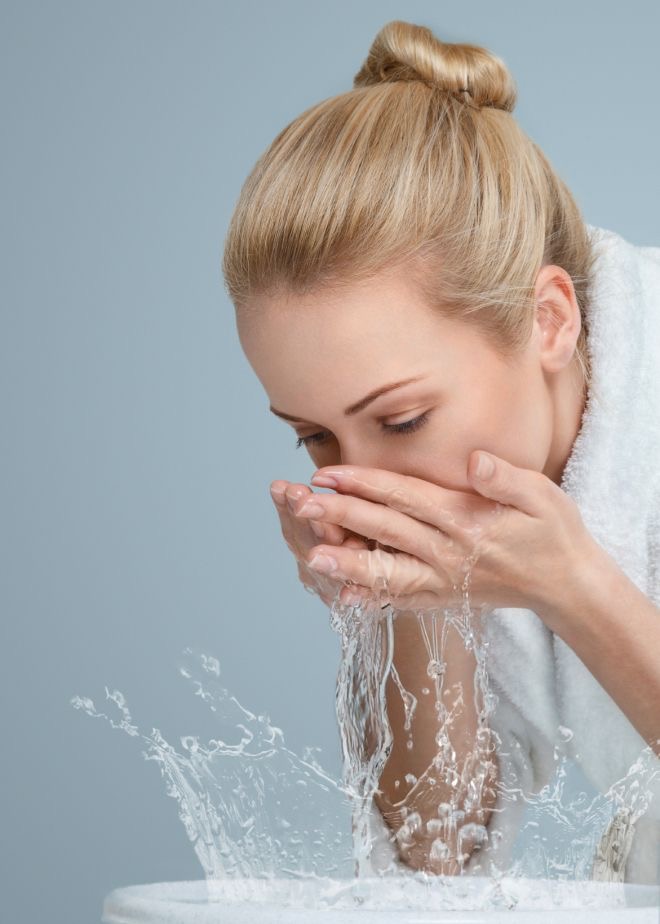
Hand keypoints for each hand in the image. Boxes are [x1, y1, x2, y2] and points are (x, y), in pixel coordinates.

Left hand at [290, 450, 596, 619]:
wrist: (566, 586)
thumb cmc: (554, 533)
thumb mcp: (543, 496)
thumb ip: (505, 479)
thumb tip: (474, 460)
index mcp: (465, 521)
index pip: (403, 497)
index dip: (363, 483)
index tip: (328, 473)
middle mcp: (447, 554)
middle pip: (384, 530)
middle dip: (339, 517)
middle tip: (299, 505)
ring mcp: (443, 581)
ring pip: (386, 571)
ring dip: (346, 564)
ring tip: (309, 558)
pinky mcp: (442, 599)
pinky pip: (402, 600)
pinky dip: (373, 600)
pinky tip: (344, 599)